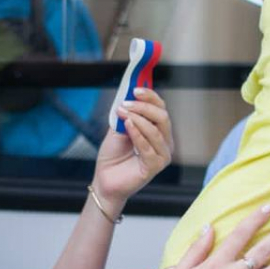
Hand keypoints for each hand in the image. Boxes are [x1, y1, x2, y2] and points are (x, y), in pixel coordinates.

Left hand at [91, 88, 173, 209]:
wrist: (105, 179)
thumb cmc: (113, 156)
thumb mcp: (118, 128)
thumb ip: (126, 114)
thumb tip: (128, 95)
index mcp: (158, 130)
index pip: (161, 108)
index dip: (150, 96)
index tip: (135, 90)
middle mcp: (164, 142)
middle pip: (162, 117)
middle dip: (143, 107)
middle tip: (126, 105)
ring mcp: (162, 155)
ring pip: (156, 131)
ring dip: (137, 119)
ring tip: (122, 116)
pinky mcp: (155, 166)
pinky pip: (149, 147)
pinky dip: (137, 135)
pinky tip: (127, 128)